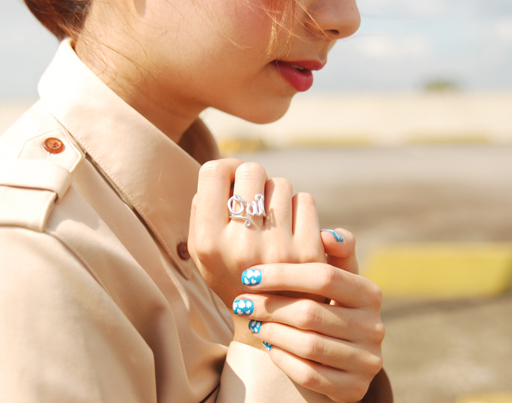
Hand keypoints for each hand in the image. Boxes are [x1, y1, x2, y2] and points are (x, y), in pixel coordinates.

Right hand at [188, 158, 325, 307]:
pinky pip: (305, 200)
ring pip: (281, 184)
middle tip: (254, 198)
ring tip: (272, 221)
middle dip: (253, 179)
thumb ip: (203, 207)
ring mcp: (277, 248)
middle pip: (252, 171)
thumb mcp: (202, 251)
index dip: (225, 168)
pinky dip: (299, 209)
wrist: (271, 321)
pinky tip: (292, 229)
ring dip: (277, 196)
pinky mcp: (308, 252)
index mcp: (209, 243)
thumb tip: (227, 168)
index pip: (214, 171)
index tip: (232, 180)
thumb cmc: (232, 274)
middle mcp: (241, 245)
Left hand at [234, 230, 384, 401]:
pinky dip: (283, 359)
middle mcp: (374, 327)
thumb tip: (327, 234)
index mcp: (369, 293)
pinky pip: (310, 374)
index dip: (283, 274)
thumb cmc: (331, 305)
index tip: (249, 275)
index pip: (324, 277)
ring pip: (308, 345)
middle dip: (269, 306)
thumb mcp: (337, 276)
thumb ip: (335, 251)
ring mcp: (367, 361)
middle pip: (311, 312)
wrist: (346, 355)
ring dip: (272, 332)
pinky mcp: (354, 388)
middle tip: (241, 302)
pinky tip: (268, 346)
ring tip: (252, 323)